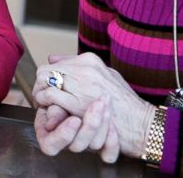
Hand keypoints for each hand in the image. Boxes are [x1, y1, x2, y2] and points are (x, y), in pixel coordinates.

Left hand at [33, 53, 154, 157]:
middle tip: (42, 96)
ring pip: (44, 80)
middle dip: (41, 84)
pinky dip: (44, 102)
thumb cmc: (125, 104)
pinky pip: (49, 96)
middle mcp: (85, 69)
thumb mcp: (107, 75)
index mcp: (90, 60)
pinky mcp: (78, 102)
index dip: (48, 76)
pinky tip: (50, 109)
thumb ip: (80, 65)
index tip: (49, 87)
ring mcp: (82, 85)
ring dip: (41, 92)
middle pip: (46, 70)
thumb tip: (52, 58)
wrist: (142, 124)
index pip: (55, 62)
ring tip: (45, 103)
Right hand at [34, 99, 119, 162]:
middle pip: (77, 145)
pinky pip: (108, 154)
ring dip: (103, 122)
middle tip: (98, 104)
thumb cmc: (55, 94)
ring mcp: (83, 145)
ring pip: (95, 145)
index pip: (50, 146)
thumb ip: (51, 110)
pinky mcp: (98, 144)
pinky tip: (112, 122)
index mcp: (48, 136)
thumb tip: (51, 123)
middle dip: (90, 124)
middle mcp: (66, 144)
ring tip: (104, 101)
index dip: (63, 135)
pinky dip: (112, 139)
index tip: (75, 119)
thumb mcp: (49, 99)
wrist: (70, 91)